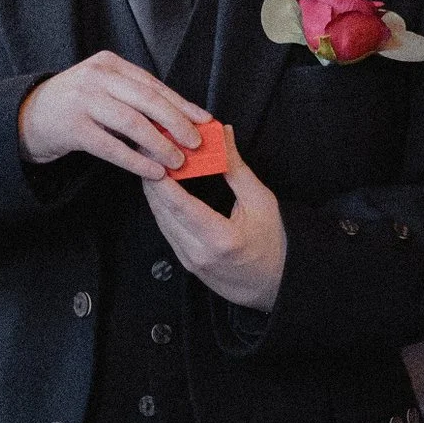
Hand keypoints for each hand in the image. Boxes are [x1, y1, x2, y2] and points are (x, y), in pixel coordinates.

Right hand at [16, 51, 208, 179]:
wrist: (28, 117)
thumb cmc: (75, 105)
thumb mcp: (102, 89)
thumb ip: (133, 98)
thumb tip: (181, 120)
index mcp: (108, 64)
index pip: (153, 84)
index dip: (181, 103)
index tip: (204, 120)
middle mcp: (96, 77)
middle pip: (147, 100)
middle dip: (176, 122)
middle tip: (196, 142)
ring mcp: (82, 101)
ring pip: (132, 123)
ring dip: (160, 144)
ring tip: (178, 160)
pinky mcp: (72, 128)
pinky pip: (112, 147)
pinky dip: (136, 160)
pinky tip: (153, 171)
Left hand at [140, 131, 286, 310]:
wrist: (275, 286)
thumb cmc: (274, 245)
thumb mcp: (261, 202)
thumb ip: (236, 169)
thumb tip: (223, 136)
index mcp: (220, 238)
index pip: (180, 205)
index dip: (161, 179)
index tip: (152, 155)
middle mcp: (199, 252)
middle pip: (163, 211)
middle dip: (152, 179)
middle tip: (148, 151)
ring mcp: (189, 260)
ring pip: (160, 220)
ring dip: (154, 192)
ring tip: (152, 165)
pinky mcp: (185, 262)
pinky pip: (166, 230)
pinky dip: (162, 207)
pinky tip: (161, 189)